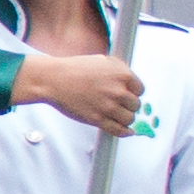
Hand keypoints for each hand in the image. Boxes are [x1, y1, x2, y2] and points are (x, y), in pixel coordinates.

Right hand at [17, 49, 145, 135]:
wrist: (53, 80)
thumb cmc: (74, 69)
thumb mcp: (102, 60)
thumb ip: (119, 70)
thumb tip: (130, 81)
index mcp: (122, 75)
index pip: (140, 90)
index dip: (134, 92)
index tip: (129, 95)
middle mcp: (118, 91)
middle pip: (136, 105)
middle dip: (129, 105)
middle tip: (121, 104)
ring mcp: (108, 107)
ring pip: (129, 119)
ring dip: (125, 118)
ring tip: (119, 115)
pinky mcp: (98, 120)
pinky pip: (119, 130)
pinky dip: (125, 132)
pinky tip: (126, 131)